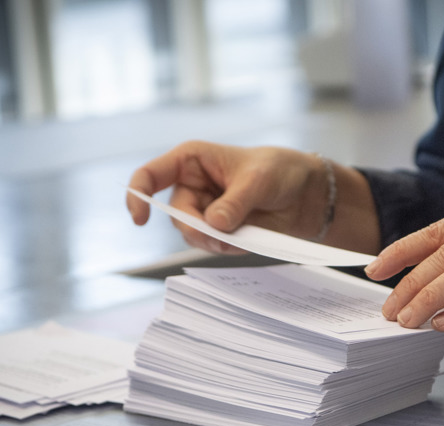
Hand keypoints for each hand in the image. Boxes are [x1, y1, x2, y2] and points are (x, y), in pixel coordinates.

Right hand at [125, 142, 333, 253]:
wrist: (305, 194)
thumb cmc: (279, 171)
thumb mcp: (259, 181)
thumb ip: (235, 202)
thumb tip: (214, 225)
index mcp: (191, 160)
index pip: (150, 175)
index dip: (138, 196)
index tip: (140, 220)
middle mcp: (192, 185)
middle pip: (176, 216)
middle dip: (196, 229)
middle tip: (221, 236)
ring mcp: (204, 210)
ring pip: (192, 235)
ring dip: (214, 241)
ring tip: (242, 234)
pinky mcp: (219, 230)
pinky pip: (212, 245)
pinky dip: (228, 247)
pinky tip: (248, 238)